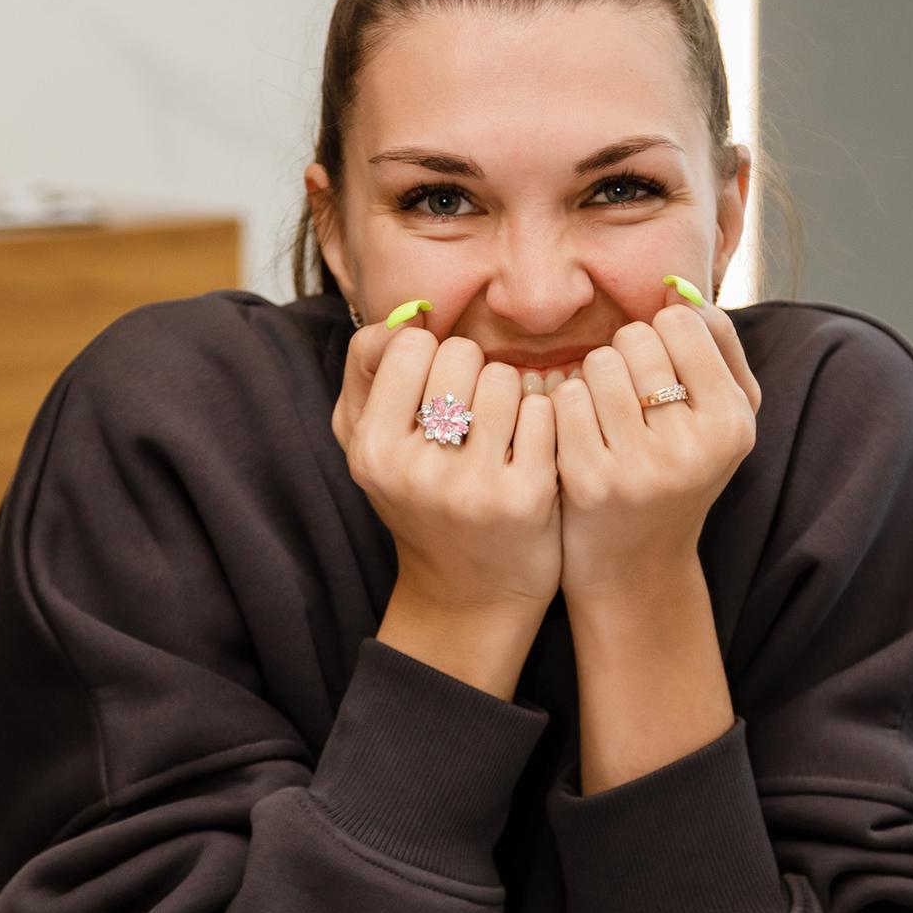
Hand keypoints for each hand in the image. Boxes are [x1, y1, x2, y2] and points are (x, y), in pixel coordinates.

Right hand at [333, 316, 561, 621]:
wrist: (469, 595)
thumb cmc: (419, 500)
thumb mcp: (370, 444)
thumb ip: (367, 371)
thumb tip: (407, 317)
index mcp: (370, 450)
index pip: (410, 345)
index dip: (431, 356)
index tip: (437, 387)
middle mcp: (414, 470)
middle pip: (459, 355)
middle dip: (473, 372)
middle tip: (473, 412)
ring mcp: (471, 486)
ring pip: (505, 378)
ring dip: (512, 394)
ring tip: (503, 429)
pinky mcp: (525, 498)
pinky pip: (544, 411)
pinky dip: (544, 420)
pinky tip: (533, 448)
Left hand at [550, 301, 759, 603]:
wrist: (636, 564)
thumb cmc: (678, 470)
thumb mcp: (722, 417)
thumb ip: (716, 345)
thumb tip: (678, 292)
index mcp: (733, 423)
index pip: (681, 323)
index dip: (661, 334)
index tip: (660, 368)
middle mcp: (694, 447)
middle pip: (636, 338)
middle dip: (624, 356)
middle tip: (628, 398)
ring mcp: (641, 467)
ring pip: (598, 363)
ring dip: (591, 378)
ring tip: (604, 414)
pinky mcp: (591, 481)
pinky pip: (565, 398)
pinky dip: (564, 406)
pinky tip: (576, 433)